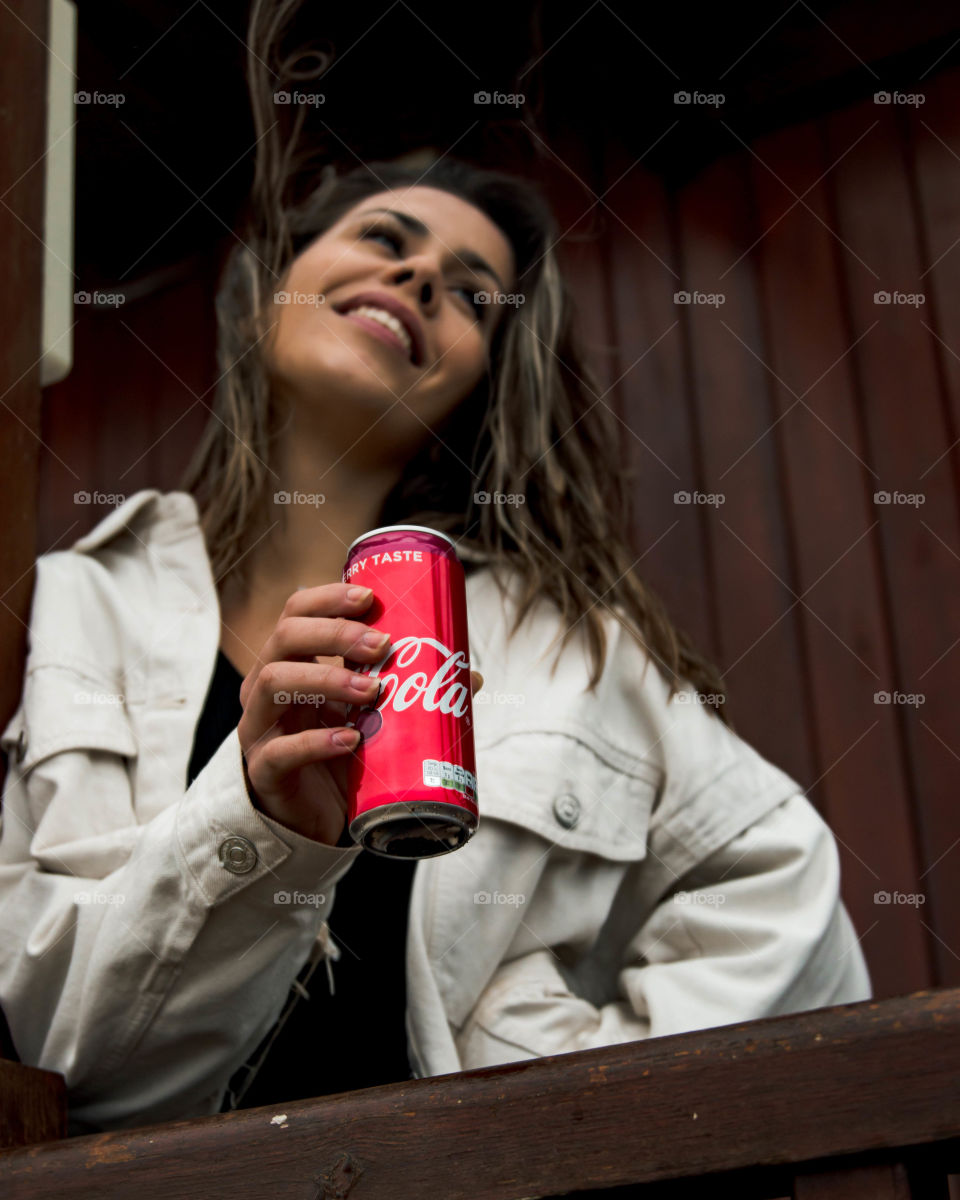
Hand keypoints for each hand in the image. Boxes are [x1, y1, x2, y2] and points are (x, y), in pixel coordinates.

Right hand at [237, 583, 481, 845]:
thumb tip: (471, 676)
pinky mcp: (264, 771)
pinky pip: (280, 750)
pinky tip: (351, 740)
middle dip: (334, 632)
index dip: (328, 599)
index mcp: (290, 663)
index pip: (295, 613)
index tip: (369, 599)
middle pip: (284, 639)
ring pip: (272, 683)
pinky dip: (317, 741)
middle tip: (381, 644)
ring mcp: (258, 728)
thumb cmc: (341, 755)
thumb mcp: (372, 717)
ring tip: (373, 689)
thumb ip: (410, 694)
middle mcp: (265, 688)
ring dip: (327, 678)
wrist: (314, 820)